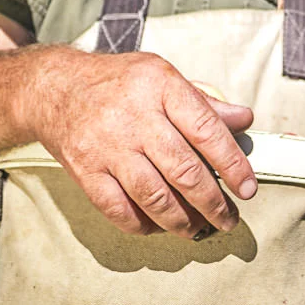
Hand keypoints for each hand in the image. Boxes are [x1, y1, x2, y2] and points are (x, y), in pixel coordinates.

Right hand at [30, 50, 256, 239]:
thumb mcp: (163, 76)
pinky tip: (159, 226)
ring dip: (182, 221)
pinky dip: (143, 225)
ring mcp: (107, 146)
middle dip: (213, 202)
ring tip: (199, 228)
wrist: (56, 88)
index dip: (232, 163)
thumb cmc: (118, 82)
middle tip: (229, 218)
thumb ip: (203, 102)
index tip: (247, 188)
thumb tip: (244, 119)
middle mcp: (134, 116)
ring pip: (154, 196)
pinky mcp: (85, 170)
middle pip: (183, 169)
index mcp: (160, 86)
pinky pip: (119, 210)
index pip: (205, 129)